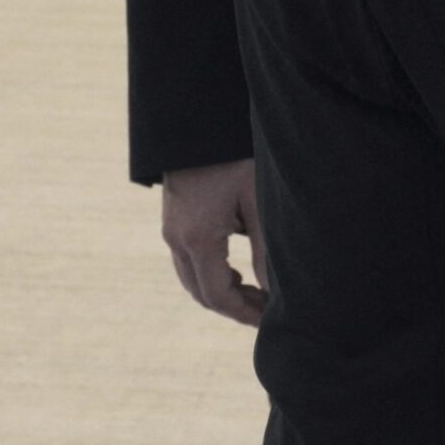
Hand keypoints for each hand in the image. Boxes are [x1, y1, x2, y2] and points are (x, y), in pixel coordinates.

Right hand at [161, 158, 269, 325]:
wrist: (200, 124)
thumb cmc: (235, 158)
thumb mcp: (258, 201)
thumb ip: (266, 248)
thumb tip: (275, 289)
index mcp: (198, 238)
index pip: (218, 295)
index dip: (244, 313)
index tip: (270, 319)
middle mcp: (176, 239)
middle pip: (201, 293)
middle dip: (234, 307)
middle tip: (267, 311)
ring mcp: (170, 230)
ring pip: (191, 279)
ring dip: (221, 292)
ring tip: (256, 294)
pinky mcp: (172, 221)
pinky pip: (187, 261)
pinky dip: (210, 274)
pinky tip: (236, 271)